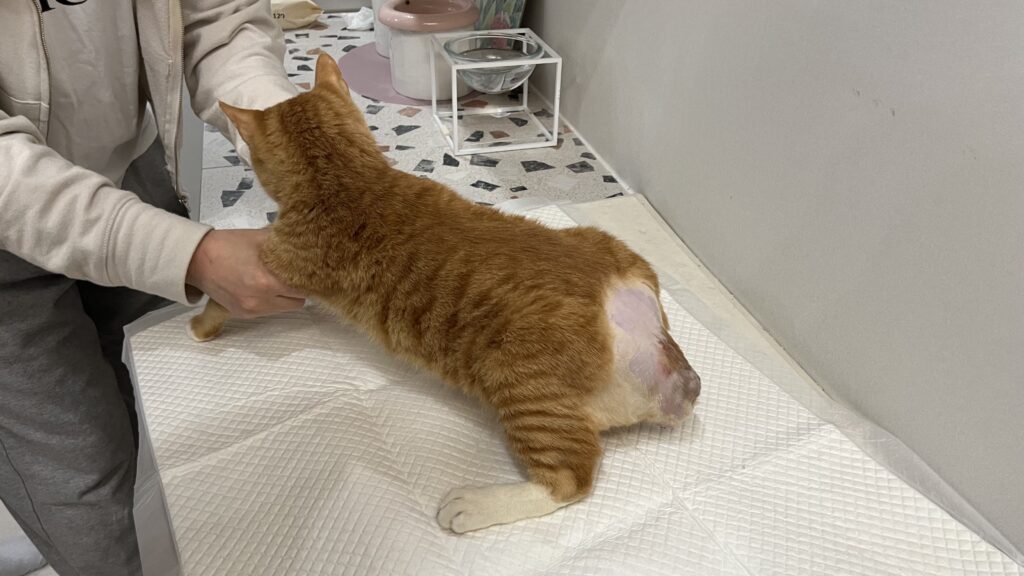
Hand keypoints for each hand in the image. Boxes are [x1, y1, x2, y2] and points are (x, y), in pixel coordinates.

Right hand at [186, 228, 305, 317]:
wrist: (196, 259)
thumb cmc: (228, 246)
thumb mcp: (261, 238)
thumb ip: (286, 245)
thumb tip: (309, 243)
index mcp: (267, 281)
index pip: (304, 288)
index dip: (309, 278)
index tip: (310, 271)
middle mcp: (261, 301)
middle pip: (298, 301)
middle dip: (297, 288)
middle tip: (292, 274)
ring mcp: (251, 310)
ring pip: (284, 308)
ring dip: (285, 296)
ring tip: (275, 279)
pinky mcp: (243, 314)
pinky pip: (268, 311)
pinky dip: (270, 301)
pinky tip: (262, 286)